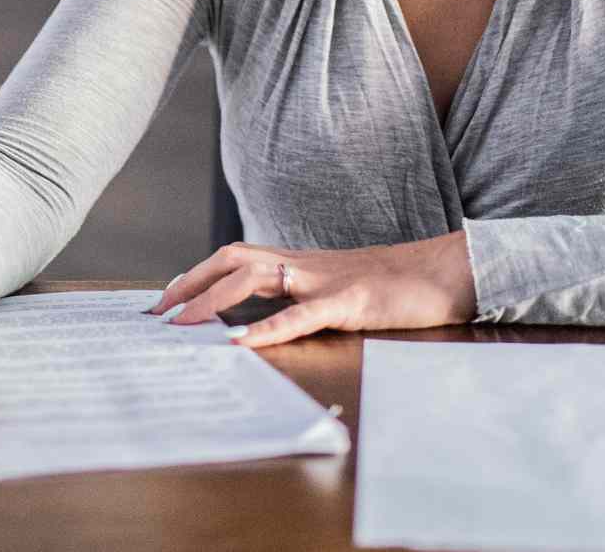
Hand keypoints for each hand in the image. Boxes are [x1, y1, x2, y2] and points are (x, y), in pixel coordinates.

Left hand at [144, 232, 476, 347]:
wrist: (446, 271)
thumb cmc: (394, 286)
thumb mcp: (338, 290)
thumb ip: (301, 299)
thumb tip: (260, 323)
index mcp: (301, 263)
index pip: (235, 259)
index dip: (197, 276)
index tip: (164, 299)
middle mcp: (305, 264)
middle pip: (232, 259)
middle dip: (191, 283)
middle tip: (158, 313)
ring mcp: (327, 279)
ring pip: (258, 278)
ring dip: (215, 301)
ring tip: (184, 324)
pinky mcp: (351, 300)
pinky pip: (302, 314)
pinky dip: (267, 329)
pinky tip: (241, 345)